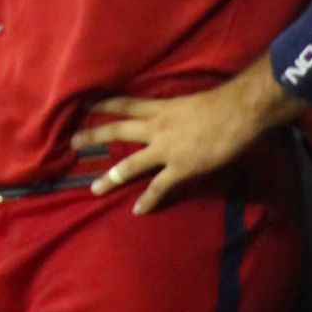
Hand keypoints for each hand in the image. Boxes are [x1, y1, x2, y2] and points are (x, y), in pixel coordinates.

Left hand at [75, 72, 277, 214]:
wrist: (240, 112)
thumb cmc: (224, 102)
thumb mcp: (193, 101)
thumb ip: (180, 110)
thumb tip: (181, 116)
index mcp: (161, 107)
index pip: (126, 103)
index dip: (105, 104)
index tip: (85, 105)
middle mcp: (157, 127)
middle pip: (117, 130)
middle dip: (93, 136)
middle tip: (72, 142)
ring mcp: (165, 149)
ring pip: (130, 165)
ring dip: (111, 177)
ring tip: (94, 188)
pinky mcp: (180, 168)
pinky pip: (159, 187)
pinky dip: (148, 200)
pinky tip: (137, 211)